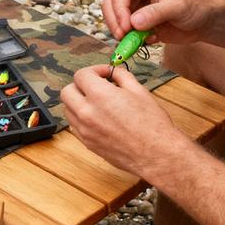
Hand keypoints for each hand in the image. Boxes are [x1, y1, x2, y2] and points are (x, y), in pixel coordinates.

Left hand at [60, 65, 190, 179]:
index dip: (95, 70)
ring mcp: (85, 130)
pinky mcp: (88, 144)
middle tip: (98, 86)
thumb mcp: (139, 90)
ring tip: (98, 103)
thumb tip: (113, 72)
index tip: (106, 75)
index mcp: (100, 95)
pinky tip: (98, 118)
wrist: (156, 153)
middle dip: (81, 85)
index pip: (81, 75)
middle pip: (67, 92)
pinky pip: (74, 126)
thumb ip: (121, 76)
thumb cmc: (152, 123)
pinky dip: (81, 118)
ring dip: (78, 102)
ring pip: (68, 109)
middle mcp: (87, 113)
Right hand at [102, 0, 216, 45]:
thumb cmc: (195, 5)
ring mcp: (136, 10)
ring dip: (122, 33)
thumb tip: (134, 22)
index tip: (126, 27)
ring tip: (138, 41)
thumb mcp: (177, 6)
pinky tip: (151, 40)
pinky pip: (127, 34)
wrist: (206, 21)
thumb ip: (156, 13)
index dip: (118, 10)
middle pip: (110, 6)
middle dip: (114, 22)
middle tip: (123, 37)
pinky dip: (132, 41)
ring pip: (115, 21)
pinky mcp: (140, 26)